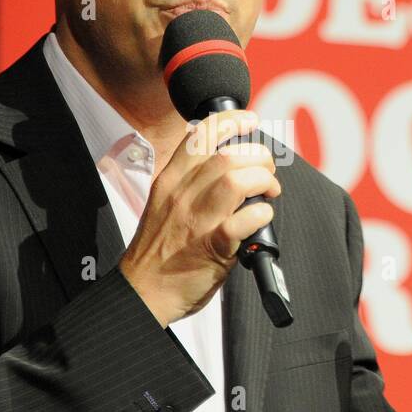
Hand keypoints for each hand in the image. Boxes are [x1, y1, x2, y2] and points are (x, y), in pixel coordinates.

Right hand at [118, 109, 280, 327]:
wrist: (142, 291)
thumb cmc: (158, 250)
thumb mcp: (164, 202)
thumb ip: (190, 181)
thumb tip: (230, 164)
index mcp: (170, 180)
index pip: (201, 134)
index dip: (231, 119)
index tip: (249, 120)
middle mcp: (181, 194)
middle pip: (227, 154)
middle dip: (258, 155)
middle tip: (267, 169)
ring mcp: (196, 220)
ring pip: (236, 179)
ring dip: (263, 181)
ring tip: (269, 190)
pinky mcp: (212, 246)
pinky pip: (244, 220)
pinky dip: (261, 214)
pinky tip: (261, 217)